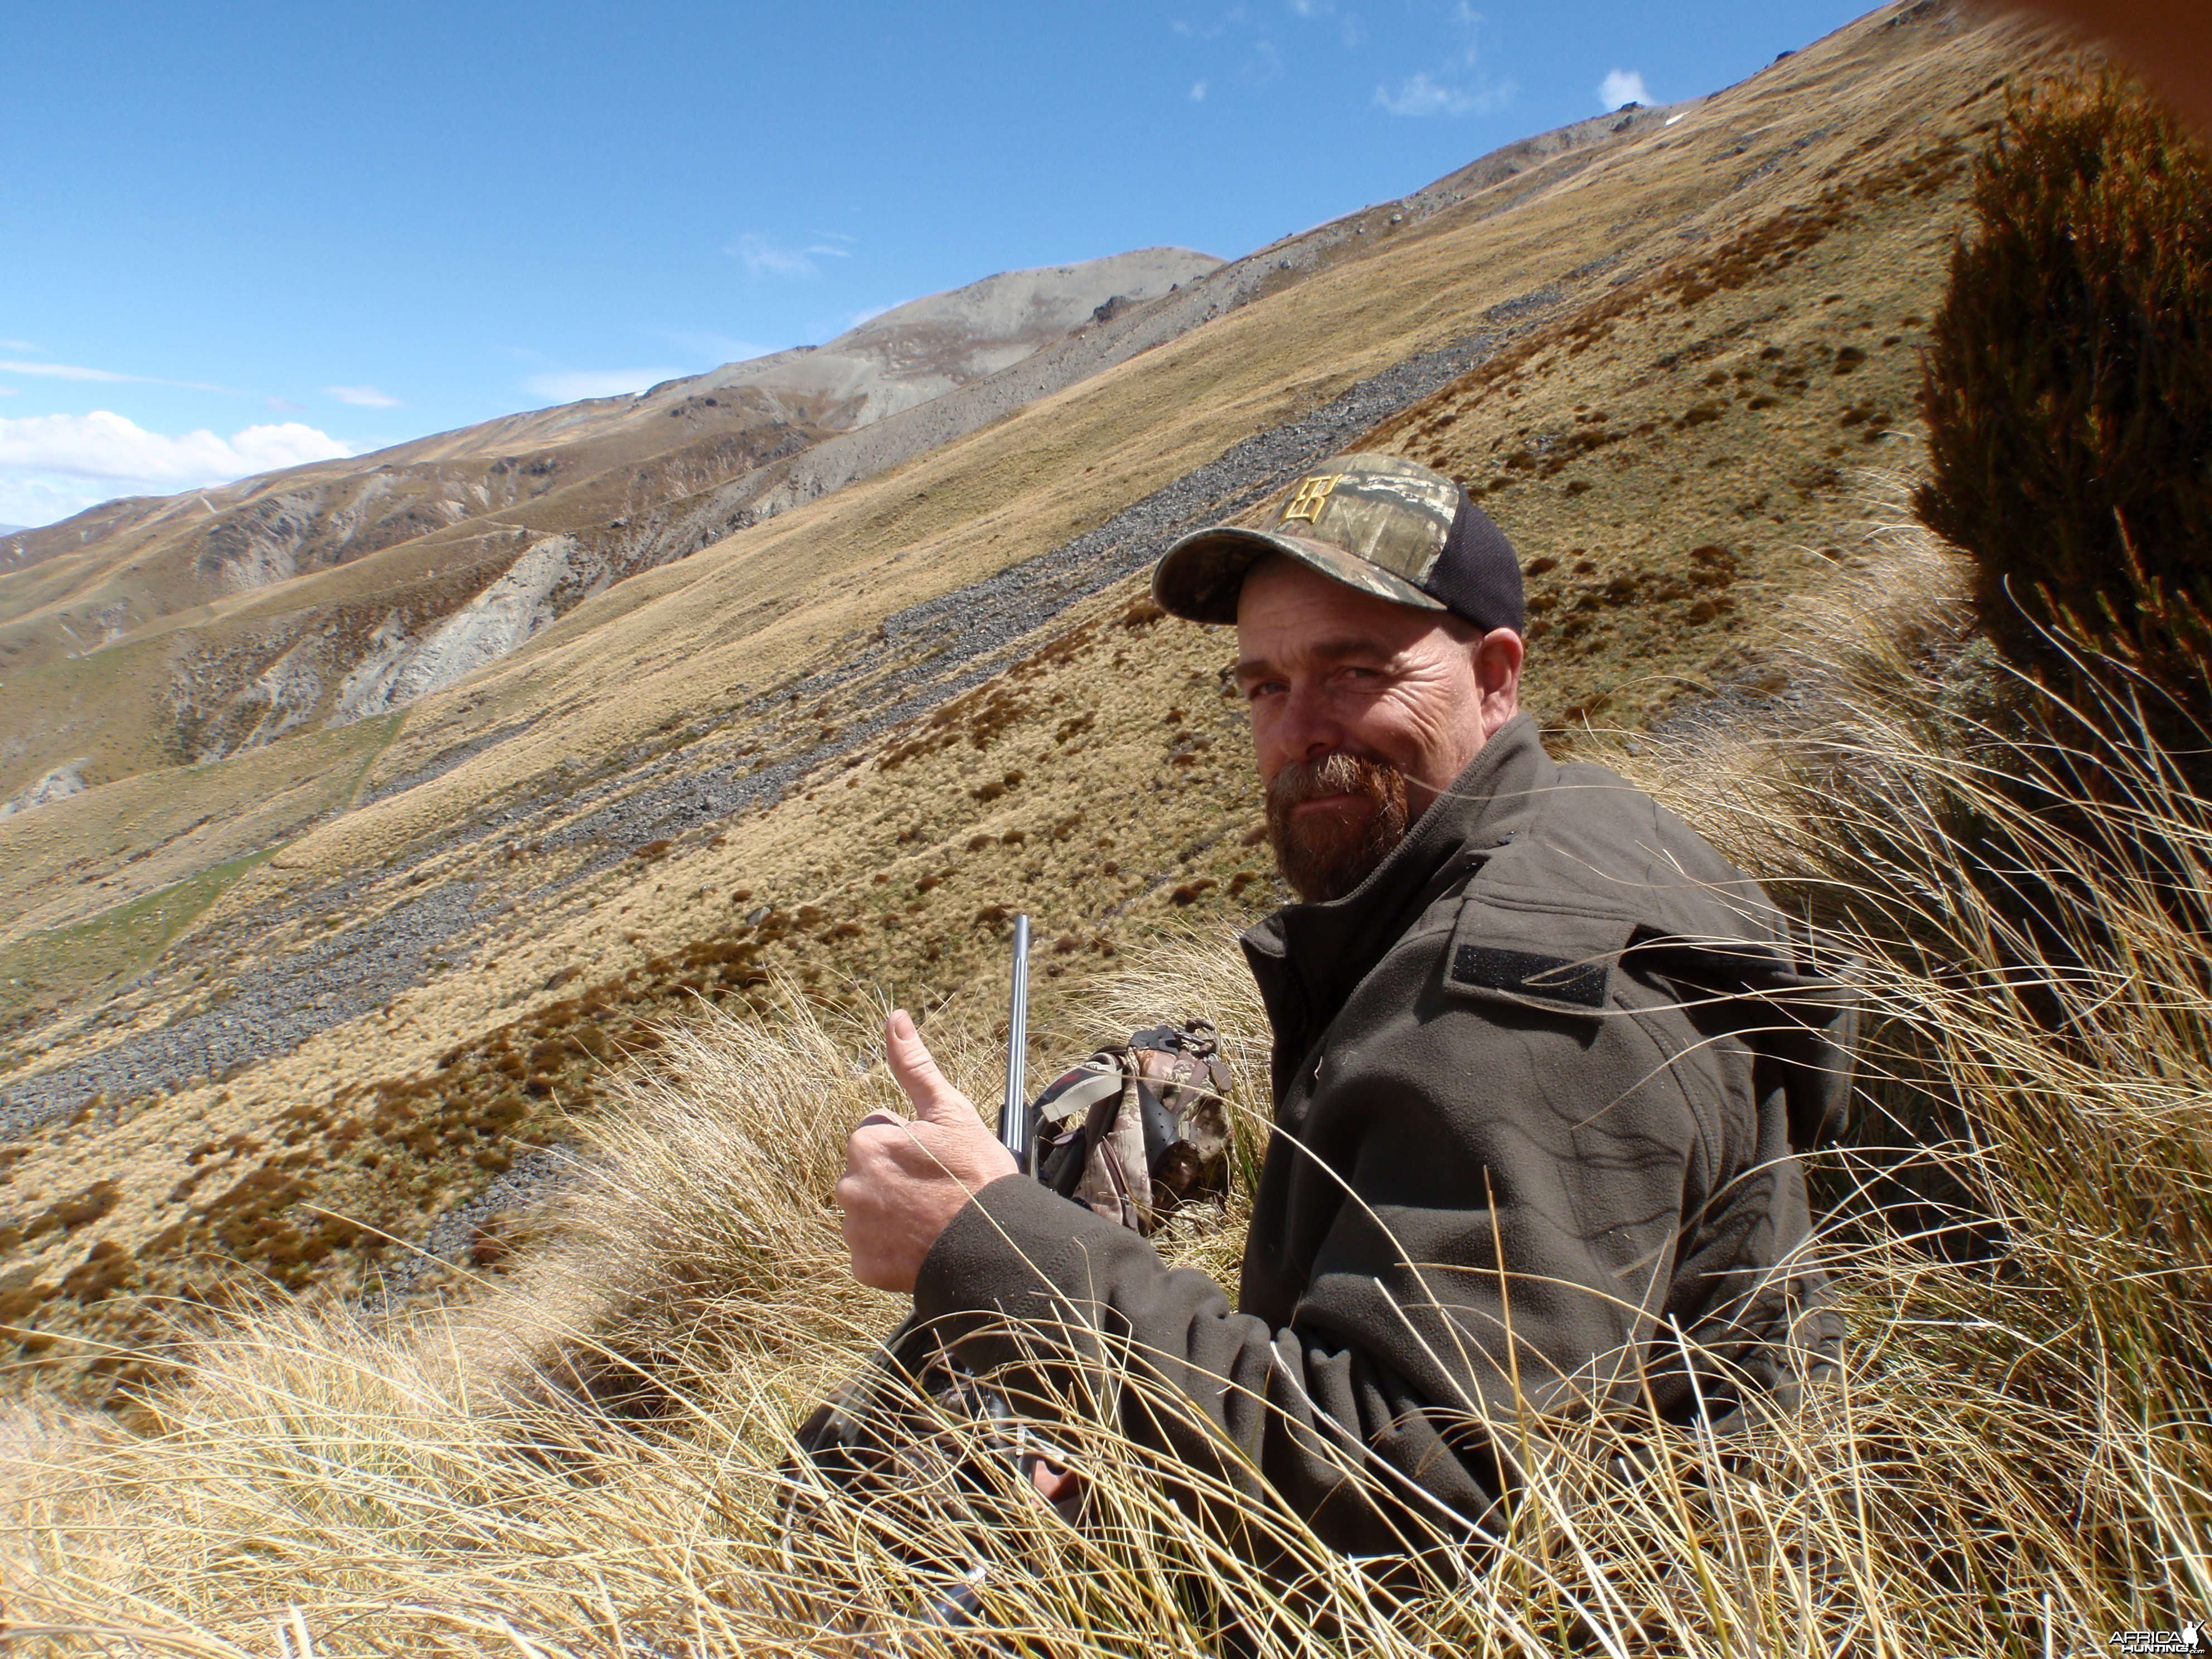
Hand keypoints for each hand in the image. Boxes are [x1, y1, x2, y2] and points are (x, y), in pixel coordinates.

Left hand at [835, 1009, 1018, 1292]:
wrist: (993, 1244)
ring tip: (931, 1215)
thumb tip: (894, 1018)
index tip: (936, 1158)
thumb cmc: (976, 1174)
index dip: (910, 1141)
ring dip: (891, 1210)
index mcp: (866, 1144)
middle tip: (936, 1188)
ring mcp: (854, 1230)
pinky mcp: (863, 1266)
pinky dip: (890, 1247)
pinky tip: (920, 1242)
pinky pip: (870, 1249)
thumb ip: (915, 1066)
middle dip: (895, 1175)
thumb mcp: (950, 1111)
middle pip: (869, 1170)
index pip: (877, 1131)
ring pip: (869, 1209)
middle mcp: (849, 1186)